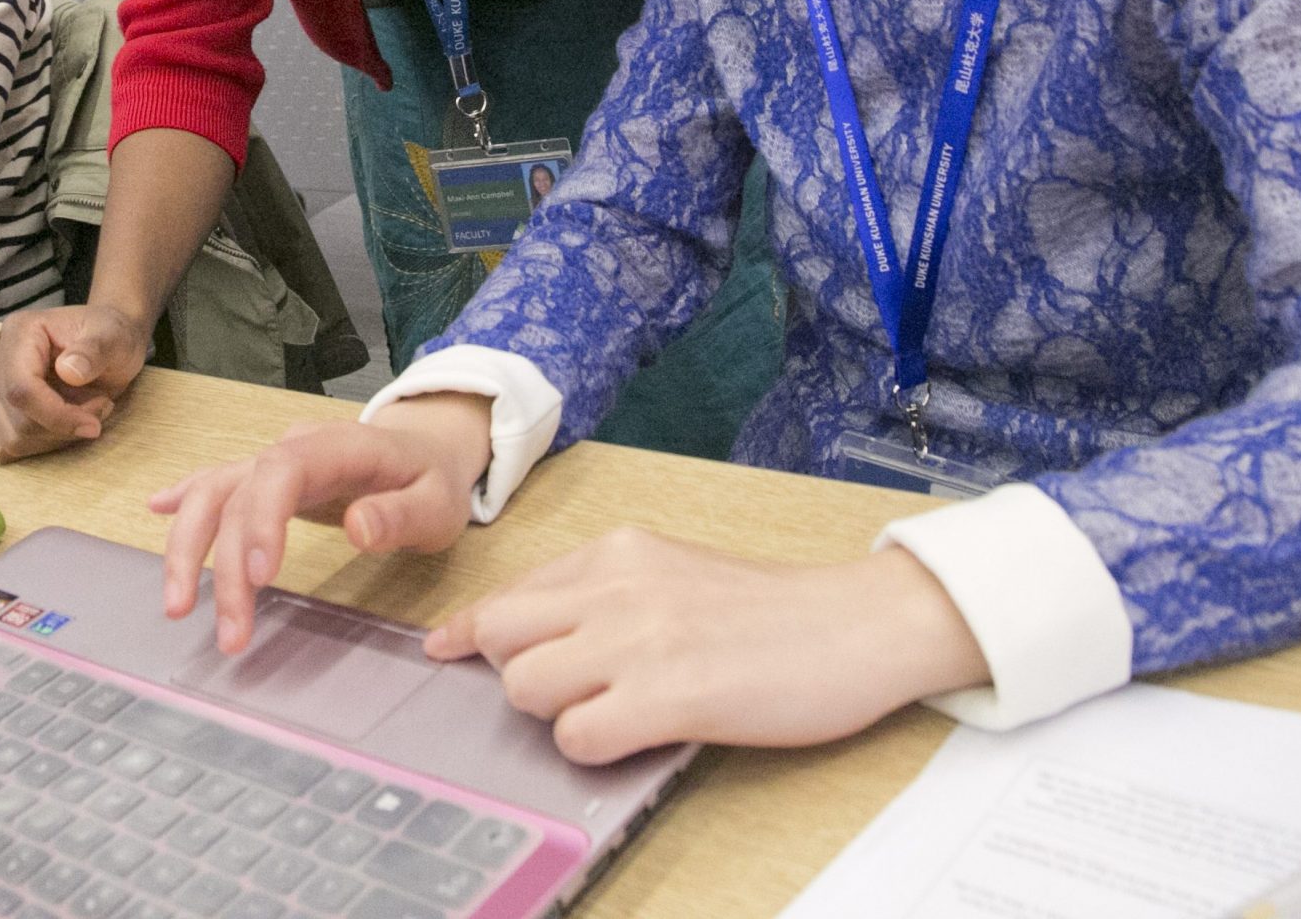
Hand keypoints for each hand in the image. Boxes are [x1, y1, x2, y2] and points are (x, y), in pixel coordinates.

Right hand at [0, 301, 152, 460]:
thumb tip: (68, 371)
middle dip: (66, 426)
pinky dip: (42, 445)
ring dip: (59, 436)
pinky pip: (8, 446)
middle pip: (20, 420)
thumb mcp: (114, 338)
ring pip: (16, 439)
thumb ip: (94, 351)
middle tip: (102, 405)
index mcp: (19, 331)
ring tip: (88, 409)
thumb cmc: (110, 335)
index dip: (56, 416)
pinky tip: (65, 424)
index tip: (93, 425)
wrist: (108, 343)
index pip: (22, 389)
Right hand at [150, 395, 493, 652]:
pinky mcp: (266, 477)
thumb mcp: (439, 502)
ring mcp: (274, 460)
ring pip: (214, 492)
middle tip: (230, 633)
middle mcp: (293, 448)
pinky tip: (155, 509)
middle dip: (223, 565)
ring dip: (187, 547)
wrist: (428, 447)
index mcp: (337, 447)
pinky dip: (184, 497)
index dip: (262, 521)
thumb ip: (402, 515)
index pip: (282, 472)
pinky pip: (216, 481)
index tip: (260, 578)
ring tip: (176, 607)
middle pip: (239, 495)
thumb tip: (357, 527)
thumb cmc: (432, 479)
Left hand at [427, 531, 990, 759]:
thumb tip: (526, 623)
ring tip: (613, 713)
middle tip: (569, 692)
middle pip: (503, 637)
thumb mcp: (672, 571)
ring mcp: (641, 641)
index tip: (445, 647)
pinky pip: (578, 736)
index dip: (470, 630)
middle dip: (518, 673)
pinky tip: (636, 736)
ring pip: (527, 687)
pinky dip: (593, 748)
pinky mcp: (671, 696)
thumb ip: (603, 590)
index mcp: (619, 551)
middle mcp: (619, 587)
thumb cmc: (767, 610)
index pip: (511, 593)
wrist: (855, 624)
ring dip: (557, 715)